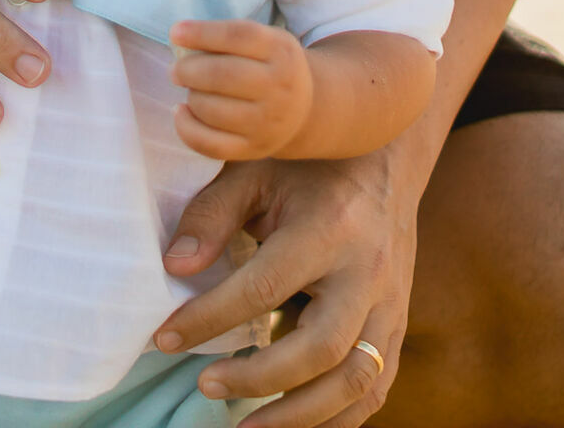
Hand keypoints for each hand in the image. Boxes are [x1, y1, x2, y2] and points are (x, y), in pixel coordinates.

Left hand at [153, 147, 418, 426]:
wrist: (384, 161)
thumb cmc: (306, 165)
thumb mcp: (253, 172)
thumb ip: (211, 215)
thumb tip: (173, 267)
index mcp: (329, 229)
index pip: (264, 288)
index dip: (209, 319)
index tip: (165, 338)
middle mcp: (368, 273)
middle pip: (322, 348)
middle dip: (259, 378)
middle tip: (205, 385)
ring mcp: (391, 303)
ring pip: (357, 380)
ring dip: (300, 414)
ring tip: (245, 426)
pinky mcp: (398, 323)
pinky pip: (377, 386)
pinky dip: (339, 417)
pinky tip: (293, 424)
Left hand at [170, 20, 311, 160]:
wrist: (304, 110)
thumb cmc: (268, 67)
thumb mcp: (263, 41)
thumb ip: (227, 37)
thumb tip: (179, 37)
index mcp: (280, 51)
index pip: (238, 36)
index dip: (202, 33)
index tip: (175, 33)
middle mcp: (279, 87)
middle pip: (221, 75)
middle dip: (187, 70)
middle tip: (175, 70)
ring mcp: (267, 122)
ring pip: (211, 110)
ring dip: (191, 96)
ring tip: (191, 90)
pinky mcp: (254, 149)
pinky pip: (210, 144)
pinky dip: (186, 127)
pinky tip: (181, 112)